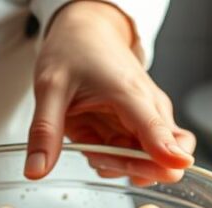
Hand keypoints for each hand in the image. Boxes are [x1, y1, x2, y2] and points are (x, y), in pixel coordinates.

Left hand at [25, 1, 195, 184]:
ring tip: (92, 144)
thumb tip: (36, 170)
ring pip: (153, 161)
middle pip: (165, 155)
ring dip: (122, 165)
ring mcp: (149, 118)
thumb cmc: (74, 51)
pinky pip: (139, 156)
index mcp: (129, 94)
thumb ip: (45, 132)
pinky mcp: (143, 126)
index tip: (176, 168)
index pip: (159, 130)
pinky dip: (118, 160)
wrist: (87, 32)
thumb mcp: (49, 88)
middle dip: (132, 168)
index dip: (169, 155)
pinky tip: (97, 144)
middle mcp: (149, 107)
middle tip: (97, 156)